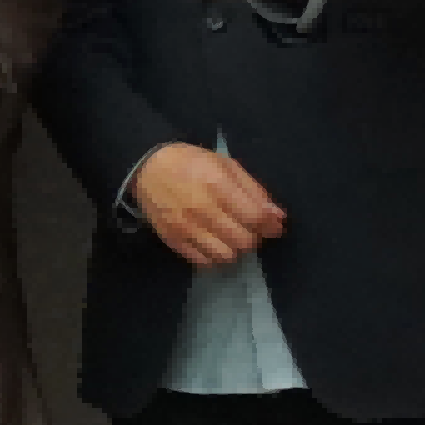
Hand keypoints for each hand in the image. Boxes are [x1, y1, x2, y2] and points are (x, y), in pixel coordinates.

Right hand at [130, 141, 288, 268]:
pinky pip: (202, 261)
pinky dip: (214, 257)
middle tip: (249, 229)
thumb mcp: (226, 165)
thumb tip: (277, 217)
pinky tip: (214, 243)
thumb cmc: (191, 162)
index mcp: (217, 185)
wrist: (147, 166)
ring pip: (225, 255)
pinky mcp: (171, 239)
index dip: (271, 226)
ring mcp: (184, 227)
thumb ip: (254, 191)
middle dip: (254, 238)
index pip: (255, 218)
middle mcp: (201, 208)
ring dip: (235, 250)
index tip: (273, 226)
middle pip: (243, 240)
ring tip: (231, 238)